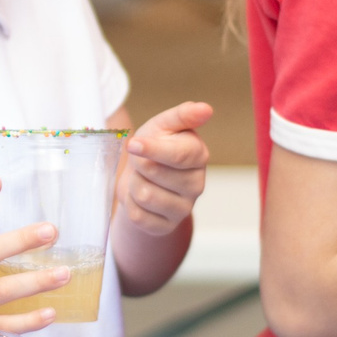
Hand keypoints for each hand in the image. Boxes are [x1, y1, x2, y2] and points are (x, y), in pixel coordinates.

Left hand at [117, 102, 211, 235]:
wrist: (142, 178)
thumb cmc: (154, 147)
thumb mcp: (163, 126)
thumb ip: (182, 116)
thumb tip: (205, 109)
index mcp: (199, 155)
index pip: (179, 155)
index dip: (153, 149)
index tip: (133, 144)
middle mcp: (197, 184)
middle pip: (155, 173)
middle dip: (140, 163)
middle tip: (143, 160)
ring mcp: (184, 209)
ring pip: (145, 195)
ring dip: (134, 183)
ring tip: (142, 178)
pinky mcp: (166, 227)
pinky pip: (138, 216)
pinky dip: (131, 204)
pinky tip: (140, 197)